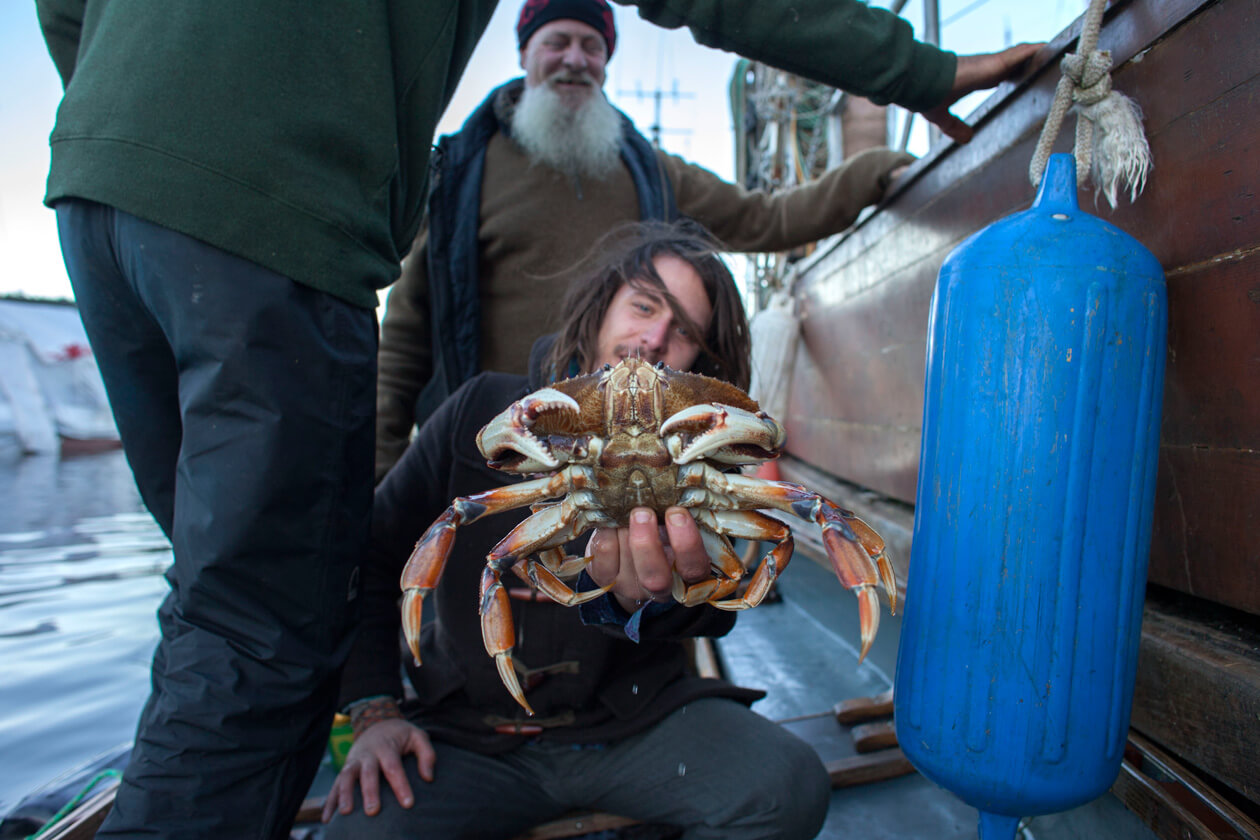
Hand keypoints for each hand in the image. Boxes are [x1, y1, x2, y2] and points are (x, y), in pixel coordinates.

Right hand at [321, 718, 435, 821]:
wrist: (376, 722)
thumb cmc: (400, 735)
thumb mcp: (417, 736)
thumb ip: (427, 754)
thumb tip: (429, 777)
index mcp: (386, 746)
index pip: (393, 767)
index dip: (401, 785)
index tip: (408, 804)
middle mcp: (367, 754)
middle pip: (368, 772)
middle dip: (370, 792)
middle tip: (373, 811)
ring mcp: (353, 761)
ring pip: (346, 776)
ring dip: (344, 794)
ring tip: (345, 813)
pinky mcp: (345, 769)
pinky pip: (335, 785)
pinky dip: (329, 802)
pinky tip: (327, 819)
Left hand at [588, 506, 710, 613]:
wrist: (631, 556)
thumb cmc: (662, 533)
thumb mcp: (675, 527)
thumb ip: (675, 518)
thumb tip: (666, 492)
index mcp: (688, 573)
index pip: (693, 566)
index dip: (686, 542)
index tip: (676, 512)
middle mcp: (662, 587)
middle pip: (656, 577)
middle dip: (647, 543)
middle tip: (643, 512)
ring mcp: (631, 587)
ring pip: (626, 554)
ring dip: (625, 526)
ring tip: (628, 512)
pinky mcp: (606, 579)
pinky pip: (605, 549)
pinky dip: (607, 529)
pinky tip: (613, 523)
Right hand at [921, 42, 1043, 142]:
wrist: (923, 83)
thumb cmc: (927, 94)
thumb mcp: (942, 116)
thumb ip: (954, 127)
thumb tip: (968, 139)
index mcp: (975, 79)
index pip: (999, 74)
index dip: (1012, 74)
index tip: (1023, 77)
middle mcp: (986, 68)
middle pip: (1014, 63)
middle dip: (1030, 63)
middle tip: (1048, 65)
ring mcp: (992, 63)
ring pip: (1021, 55)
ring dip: (1038, 55)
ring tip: (1056, 55)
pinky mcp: (996, 62)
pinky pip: (1023, 53)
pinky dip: (1036, 51)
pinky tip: (1049, 49)